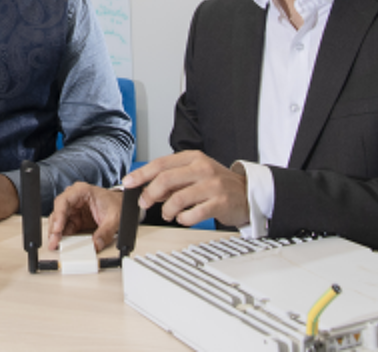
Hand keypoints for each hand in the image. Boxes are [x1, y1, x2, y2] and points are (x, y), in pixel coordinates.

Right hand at [46, 183, 124, 251]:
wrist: (123, 206)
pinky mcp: (75, 220)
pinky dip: (63, 236)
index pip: (64, 201)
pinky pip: (65, 228)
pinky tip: (62, 243)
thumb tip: (97, 244)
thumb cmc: (117, 204)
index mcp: (82, 191)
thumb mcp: (115, 218)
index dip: (58, 215)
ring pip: (59, 222)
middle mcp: (74, 199)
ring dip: (56, 234)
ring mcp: (73, 210)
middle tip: (54, 241)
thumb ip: (106, 232)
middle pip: (58, 212)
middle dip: (54, 228)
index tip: (57, 229)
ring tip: (55, 244)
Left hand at [122, 150, 249, 226]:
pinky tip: (184, 218)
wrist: (248, 193)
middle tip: (145, 203)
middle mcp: (202, 168)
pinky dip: (183, 219)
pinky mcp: (219, 203)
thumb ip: (173, 179)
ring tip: (168, 214)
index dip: (141, 174)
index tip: (128, 183)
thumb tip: (147, 188)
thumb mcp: (195, 173)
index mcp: (193, 158)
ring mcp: (212, 185)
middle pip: (165, 179)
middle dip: (149, 194)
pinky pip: (192, 214)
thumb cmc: (218, 183)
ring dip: (167, 210)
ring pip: (177, 199)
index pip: (160, 163)